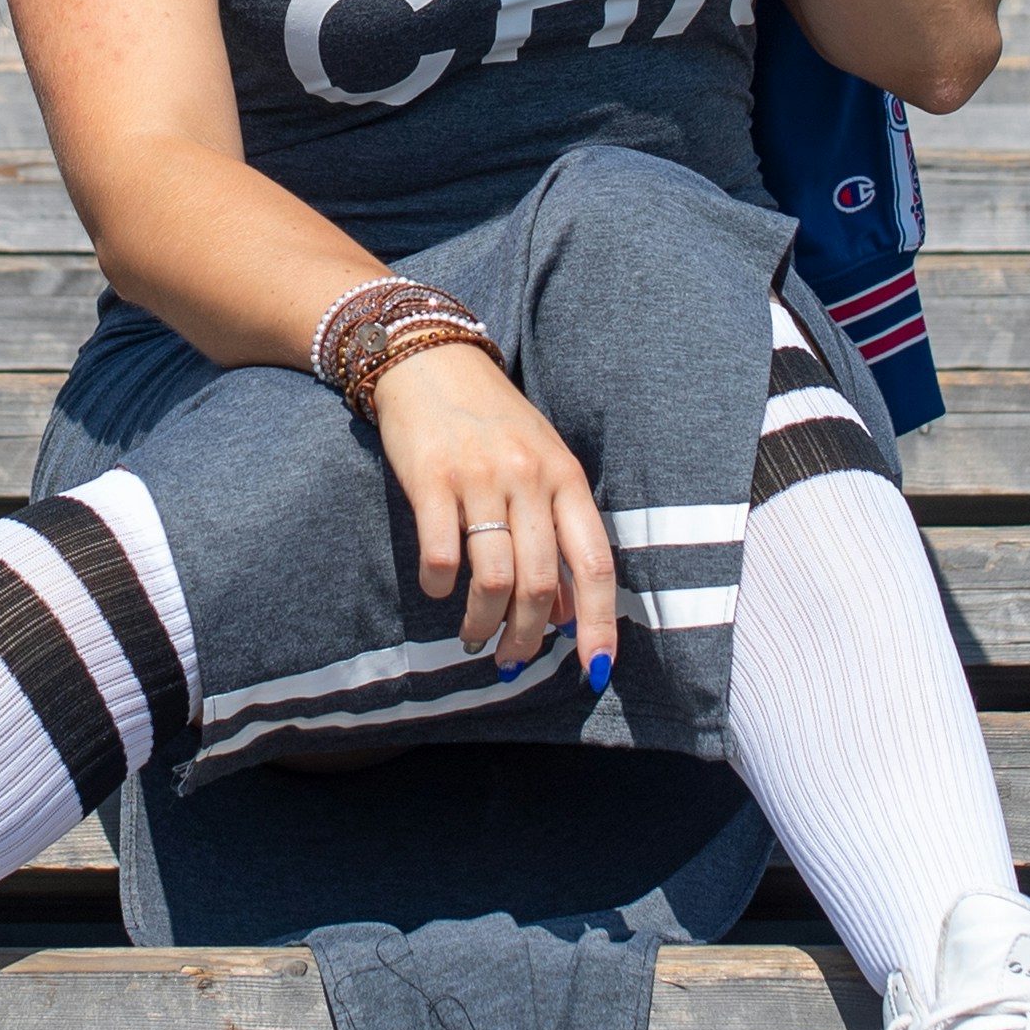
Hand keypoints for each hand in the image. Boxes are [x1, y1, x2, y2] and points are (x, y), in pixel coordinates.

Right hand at [369, 340, 620, 682]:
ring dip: (482, 623)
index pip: (595, 563)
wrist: (430, 361)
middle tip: (511, 660)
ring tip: (474, 636)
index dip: (598, 623)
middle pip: (540, 584)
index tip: (594, 669)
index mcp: (566, 477)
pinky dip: (441, 587)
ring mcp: (480, 477)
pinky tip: (439, 588)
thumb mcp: (540, 465)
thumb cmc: (492, 422)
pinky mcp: (431, 480)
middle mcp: (529, 477)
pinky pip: (443, 556)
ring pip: (494, 579)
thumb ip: (556, 532)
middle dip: (528, 638)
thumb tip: (564, 612)